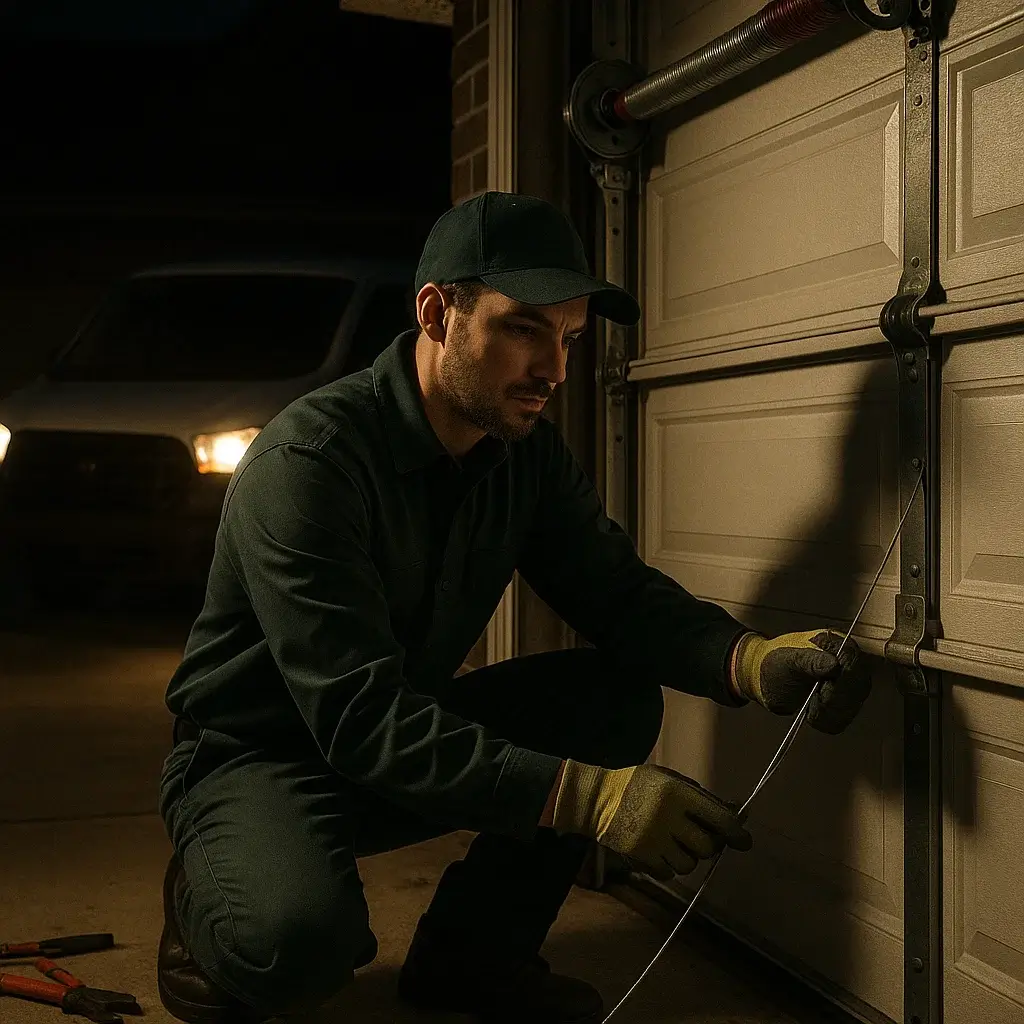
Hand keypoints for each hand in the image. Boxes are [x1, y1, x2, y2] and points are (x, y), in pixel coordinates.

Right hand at [550, 760, 751, 881]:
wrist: (596, 799)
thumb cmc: (639, 785)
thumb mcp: (671, 781)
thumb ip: (703, 798)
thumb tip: (738, 812)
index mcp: (678, 793)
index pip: (719, 819)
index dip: (737, 832)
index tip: (744, 840)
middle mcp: (668, 818)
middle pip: (707, 847)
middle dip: (709, 845)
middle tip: (701, 837)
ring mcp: (654, 840)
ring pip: (689, 865)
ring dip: (689, 857)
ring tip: (677, 844)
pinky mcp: (641, 857)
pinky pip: (669, 874)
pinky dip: (670, 866)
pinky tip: (661, 851)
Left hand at [732, 629, 870, 733]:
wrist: (765, 678)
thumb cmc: (774, 663)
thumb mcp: (787, 660)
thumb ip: (809, 661)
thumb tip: (834, 664)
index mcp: (837, 643)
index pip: (853, 662)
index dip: (840, 679)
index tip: (822, 690)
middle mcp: (849, 663)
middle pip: (858, 686)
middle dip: (833, 698)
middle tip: (814, 699)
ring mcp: (848, 684)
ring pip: (853, 704)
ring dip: (830, 711)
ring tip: (810, 704)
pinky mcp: (843, 702)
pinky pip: (844, 718)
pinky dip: (828, 720)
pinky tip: (813, 712)